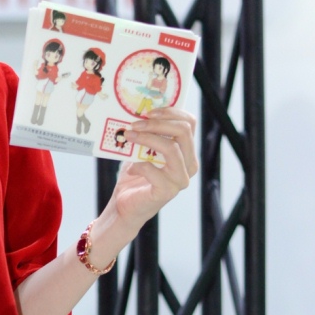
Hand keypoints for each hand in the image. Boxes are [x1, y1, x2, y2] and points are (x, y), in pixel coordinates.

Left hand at [108, 106, 198, 237]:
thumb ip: (148, 132)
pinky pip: (153, 170)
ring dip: (147, 139)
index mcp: (187, 151)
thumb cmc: (136, 175)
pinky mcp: (166, 192)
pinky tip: (131, 169)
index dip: (171, 112)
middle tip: (135, 123)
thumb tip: (139, 110)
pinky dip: (138, 165)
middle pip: (183, 132)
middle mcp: (189, 165)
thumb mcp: (143, 148)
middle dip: (158, 123)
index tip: (149, 111)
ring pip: (171, 148)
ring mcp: (180, 180)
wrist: (124, 204)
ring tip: (129, 135)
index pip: (189, 123)